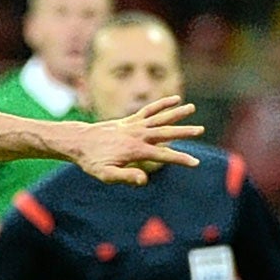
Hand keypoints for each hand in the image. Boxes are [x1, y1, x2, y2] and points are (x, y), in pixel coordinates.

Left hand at [72, 96, 203, 184]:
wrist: (79, 142)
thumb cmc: (92, 162)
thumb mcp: (106, 175)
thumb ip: (125, 177)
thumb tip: (143, 180)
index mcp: (135, 150)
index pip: (163, 156)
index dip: (180, 159)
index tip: (195, 163)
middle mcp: (137, 135)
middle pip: (166, 133)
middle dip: (184, 132)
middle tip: (201, 130)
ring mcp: (134, 126)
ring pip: (160, 118)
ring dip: (177, 113)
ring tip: (192, 108)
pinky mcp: (130, 120)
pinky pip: (149, 110)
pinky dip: (162, 104)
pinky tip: (175, 99)